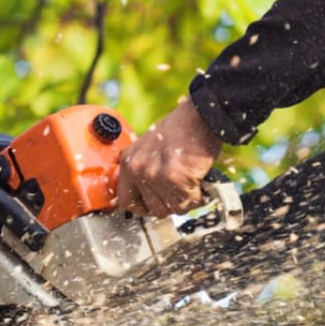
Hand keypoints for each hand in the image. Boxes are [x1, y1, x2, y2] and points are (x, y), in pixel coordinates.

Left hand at [115, 96, 222, 216]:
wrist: (199, 116)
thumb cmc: (180, 130)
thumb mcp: (149, 147)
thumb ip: (144, 169)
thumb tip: (149, 195)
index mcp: (128, 161)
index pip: (125, 201)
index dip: (143, 207)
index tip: (156, 205)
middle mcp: (137, 168)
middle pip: (154, 209)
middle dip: (171, 204)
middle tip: (181, 191)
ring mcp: (154, 174)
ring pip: (173, 208)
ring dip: (186, 199)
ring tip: (191, 181)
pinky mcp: (173, 176)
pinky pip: (188, 201)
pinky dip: (197, 195)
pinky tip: (198, 178)